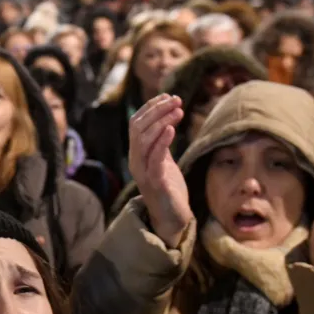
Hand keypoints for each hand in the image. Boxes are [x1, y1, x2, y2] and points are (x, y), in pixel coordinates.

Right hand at [128, 94, 191, 247]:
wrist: (172, 218)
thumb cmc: (169, 188)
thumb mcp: (164, 160)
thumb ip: (161, 143)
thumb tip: (167, 119)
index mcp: (136, 154)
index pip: (135, 123)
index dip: (150, 107)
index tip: (168, 95)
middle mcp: (135, 161)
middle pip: (138, 127)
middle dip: (157, 110)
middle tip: (177, 99)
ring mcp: (142, 172)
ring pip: (144, 140)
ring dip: (162, 121)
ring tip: (179, 110)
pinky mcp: (154, 182)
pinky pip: (155, 158)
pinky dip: (162, 141)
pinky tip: (172, 129)